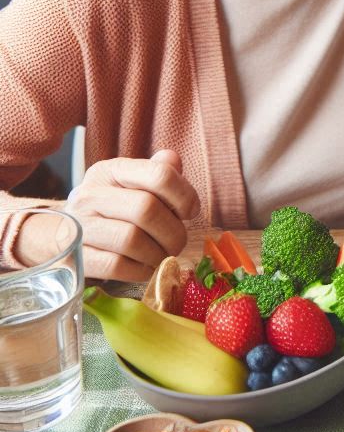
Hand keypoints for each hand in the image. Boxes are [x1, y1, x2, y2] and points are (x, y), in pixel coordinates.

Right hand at [65, 149, 198, 281]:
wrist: (65, 235)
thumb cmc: (114, 209)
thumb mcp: (135, 184)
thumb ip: (159, 172)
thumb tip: (173, 160)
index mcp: (112, 171)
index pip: (159, 174)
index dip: (184, 196)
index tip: (190, 212)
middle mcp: (91, 194)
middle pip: (146, 209)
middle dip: (173, 231)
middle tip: (178, 242)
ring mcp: (80, 226)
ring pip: (131, 239)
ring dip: (158, 254)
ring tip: (163, 256)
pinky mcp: (76, 257)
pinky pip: (116, 266)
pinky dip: (140, 271)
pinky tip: (146, 268)